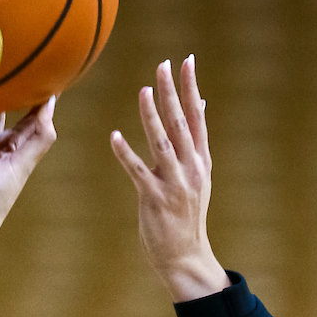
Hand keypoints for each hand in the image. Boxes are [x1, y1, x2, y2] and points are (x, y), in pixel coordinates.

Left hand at [110, 56, 229, 301]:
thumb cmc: (186, 213)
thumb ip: (195, 141)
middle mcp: (191, 169)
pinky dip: (126, 153)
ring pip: (162, 143)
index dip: (191, 88)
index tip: (187, 61)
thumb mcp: (198, 175)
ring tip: (144, 90)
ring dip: (152, 116)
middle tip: (162, 65)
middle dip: (171, 93)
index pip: (198, 117)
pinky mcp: (154, 198)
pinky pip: (138, 171)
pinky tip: (115, 136)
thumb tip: (201, 104)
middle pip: (181, 123)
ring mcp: (174, 184)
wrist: (185, 255)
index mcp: (201, 161)